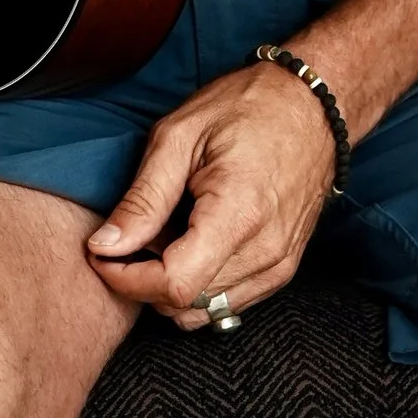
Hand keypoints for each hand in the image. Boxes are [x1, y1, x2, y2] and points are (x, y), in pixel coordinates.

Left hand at [86, 57, 341, 324]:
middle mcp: (266, 251)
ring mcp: (279, 265)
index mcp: (239, 214)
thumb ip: (142, 198)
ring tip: (167, 235)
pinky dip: (198, 285)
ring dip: (170, 285)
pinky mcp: (282, 270)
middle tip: (133, 235)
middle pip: (184, 304)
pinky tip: (193, 243)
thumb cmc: (249, 108)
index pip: (173, 285)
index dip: (127, 279)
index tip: (104, 255)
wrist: (314, 105)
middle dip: (143, 280)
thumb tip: (105, 246)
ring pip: (203, 311)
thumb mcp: (179, 137)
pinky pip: (227, 303)